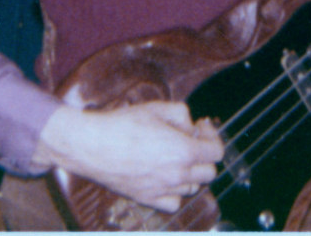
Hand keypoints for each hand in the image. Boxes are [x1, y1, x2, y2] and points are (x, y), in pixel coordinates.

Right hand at [34, 99, 223, 212]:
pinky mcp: (147, 199)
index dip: (212, 136)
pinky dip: (175, 191)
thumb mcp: (158, 107)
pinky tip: (165, 176)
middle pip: (209, 173)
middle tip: (190, 139)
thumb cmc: (124, 124)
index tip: (201, 127)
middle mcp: (177, 175)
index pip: (217, 152)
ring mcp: (162, 190)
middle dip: (204, 154)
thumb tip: (190, 127)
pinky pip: (174, 202)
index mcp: (184, 151)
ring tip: (176, 156)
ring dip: (190, 172)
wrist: (94, 146)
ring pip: (192, 188)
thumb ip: (182, 115)